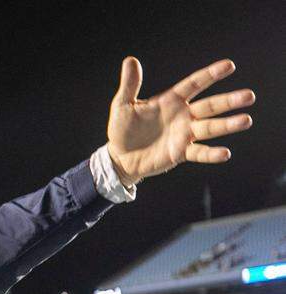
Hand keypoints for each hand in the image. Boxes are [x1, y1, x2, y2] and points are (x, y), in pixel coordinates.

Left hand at [106, 57, 254, 185]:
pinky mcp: (180, 153)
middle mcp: (183, 116)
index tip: (229, 66)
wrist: (119, 157)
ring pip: (210, 128)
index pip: (194, 84)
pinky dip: (212, 154)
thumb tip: (130, 60)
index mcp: (171, 101)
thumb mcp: (123, 105)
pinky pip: (199, 153)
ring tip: (246, 120)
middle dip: (229, 101)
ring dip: (228, 125)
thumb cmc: (122, 129)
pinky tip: (225, 153)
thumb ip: (130, 85)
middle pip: (210, 106)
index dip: (210, 75)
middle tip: (249, 96)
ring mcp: (184, 134)